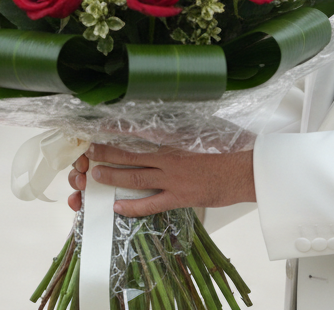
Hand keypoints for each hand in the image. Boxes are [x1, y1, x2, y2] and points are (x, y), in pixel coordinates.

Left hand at [65, 145, 254, 217]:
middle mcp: (169, 158)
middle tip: (89, 152)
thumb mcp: (202, 133)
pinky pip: (151, 204)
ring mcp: (173, 179)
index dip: (117, 132)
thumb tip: (163, 126)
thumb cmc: (226, 150)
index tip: (100, 128)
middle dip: (107, 154)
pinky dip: (133, 206)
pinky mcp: (180, 197)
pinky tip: (118, 207)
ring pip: (135, 178)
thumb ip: (180, 132)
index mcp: (173, 139)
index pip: (138, 133)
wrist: (244, 170)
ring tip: (95, 176)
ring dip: (113, 177)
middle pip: (130, 155)